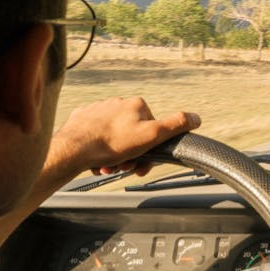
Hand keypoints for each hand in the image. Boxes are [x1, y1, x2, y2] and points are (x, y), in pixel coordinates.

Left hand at [48, 97, 201, 178]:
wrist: (73, 149)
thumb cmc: (111, 144)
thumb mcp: (151, 136)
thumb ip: (175, 125)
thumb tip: (196, 117)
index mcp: (137, 105)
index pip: (152, 129)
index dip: (149, 150)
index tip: (141, 163)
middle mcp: (118, 102)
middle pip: (133, 135)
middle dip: (130, 155)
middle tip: (122, 167)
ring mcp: (99, 109)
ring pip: (114, 137)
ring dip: (114, 156)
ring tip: (107, 166)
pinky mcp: (83, 118)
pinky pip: (96, 135)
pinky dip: (98, 149)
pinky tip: (95, 158)